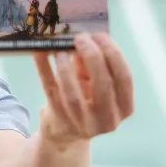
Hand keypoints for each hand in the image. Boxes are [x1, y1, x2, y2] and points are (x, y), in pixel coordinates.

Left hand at [34, 32, 133, 146]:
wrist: (65, 131)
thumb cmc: (86, 100)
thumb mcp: (95, 84)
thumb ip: (94, 64)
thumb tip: (85, 38)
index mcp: (124, 108)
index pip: (124, 78)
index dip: (113, 55)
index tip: (101, 35)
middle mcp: (107, 120)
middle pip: (103, 85)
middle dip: (92, 57)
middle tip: (81, 38)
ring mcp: (83, 124)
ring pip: (74, 95)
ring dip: (66, 68)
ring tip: (60, 49)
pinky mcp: (59, 122)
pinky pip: (50, 92)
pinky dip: (44, 70)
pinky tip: (40, 53)